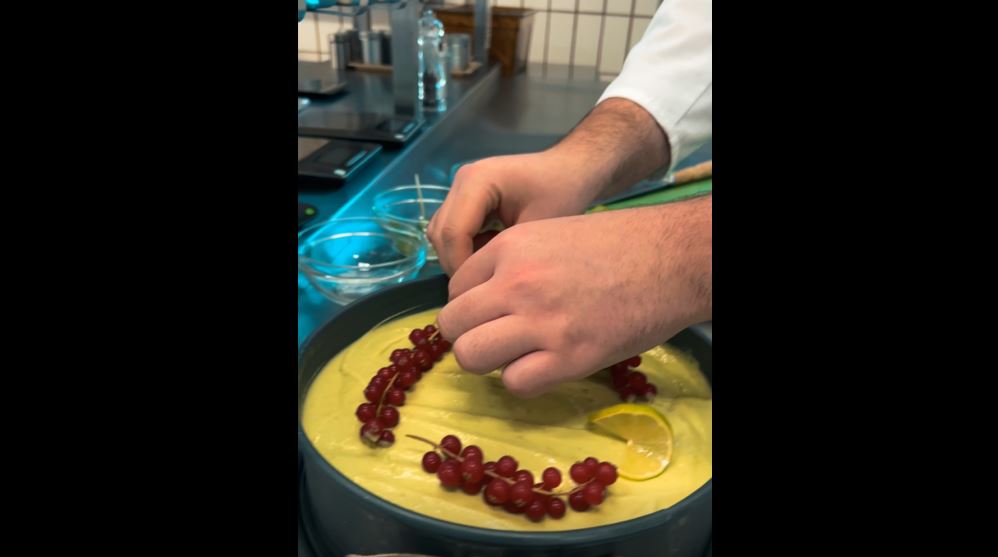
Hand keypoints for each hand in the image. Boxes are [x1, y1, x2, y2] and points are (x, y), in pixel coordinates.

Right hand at [427, 151, 599, 275]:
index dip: (462, 267)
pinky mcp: (463, 197)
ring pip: (441, 233)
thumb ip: (503, 256)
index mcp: (478, 180)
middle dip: (458, 265)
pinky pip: (451, 229)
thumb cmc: (562, 194)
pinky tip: (492, 251)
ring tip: (491, 266)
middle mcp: (462, 179)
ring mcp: (460, 187)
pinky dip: (465, 246)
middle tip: (486, 285)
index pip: (453, 233)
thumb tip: (479, 287)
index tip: (483, 290)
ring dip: (459, 256)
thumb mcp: (536, 229)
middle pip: (441, 234)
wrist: (570, 169)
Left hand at [436, 196, 711, 396]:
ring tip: (515, 356)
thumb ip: (516, 261)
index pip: (455, 289)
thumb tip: (486, 296)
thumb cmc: (621, 245)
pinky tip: (546, 367)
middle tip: (497, 339)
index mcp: (511, 247)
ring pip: (470, 356)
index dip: (471, 306)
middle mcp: (517, 282)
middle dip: (469, 336)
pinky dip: (524, 380)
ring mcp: (541, 321)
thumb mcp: (553, 233)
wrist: (673, 258)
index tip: (492, 314)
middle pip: (453, 324)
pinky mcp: (569, 357)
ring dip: (488, 361)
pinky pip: (515, 383)